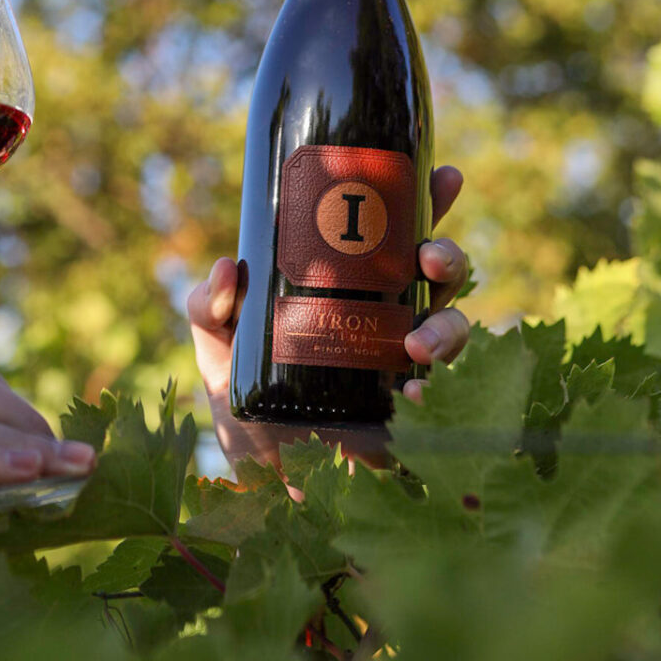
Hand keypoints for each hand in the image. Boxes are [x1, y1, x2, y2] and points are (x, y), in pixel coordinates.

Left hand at [187, 166, 470, 475]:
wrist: (251, 485)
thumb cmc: (241, 403)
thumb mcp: (216, 348)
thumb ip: (208, 307)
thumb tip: (226, 271)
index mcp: (349, 285)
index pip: (395, 230)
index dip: (428, 199)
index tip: (445, 175)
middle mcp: (385, 317)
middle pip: (437, 272)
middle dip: (448, 255)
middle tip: (430, 256)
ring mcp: (402, 366)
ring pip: (452, 327)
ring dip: (448, 326)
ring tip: (418, 344)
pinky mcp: (409, 419)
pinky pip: (444, 395)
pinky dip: (438, 391)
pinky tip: (420, 394)